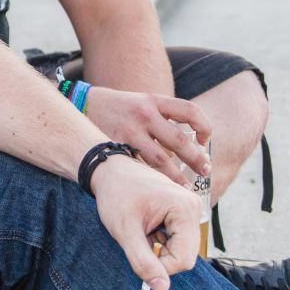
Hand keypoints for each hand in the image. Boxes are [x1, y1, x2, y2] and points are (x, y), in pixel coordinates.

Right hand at [81, 87, 211, 186]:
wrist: (84, 104)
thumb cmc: (121, 108)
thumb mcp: (143, 102)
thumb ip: (163, 118)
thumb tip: (188, 146)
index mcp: (154, 101)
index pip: (189, 110)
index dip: (204, 126)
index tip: (204, 141)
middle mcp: (144, 114)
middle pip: (179, 140)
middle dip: (196, 159)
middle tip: (205, 170)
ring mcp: (129, 132)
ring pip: (161, 160)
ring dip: (177, 177)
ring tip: (186, 188)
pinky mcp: (117, 147)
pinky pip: (140, 167)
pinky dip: (152, 178)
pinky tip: (159, 187)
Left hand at [89, 155, 202, 289]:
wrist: (109, 170)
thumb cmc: (116, 195)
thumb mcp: (125, 231)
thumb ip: (143, 261)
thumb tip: (162, 288)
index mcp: (185, 209)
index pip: (184, 260)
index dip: (160, 267)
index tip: (137, 253)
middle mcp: (193, 208)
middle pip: (184, 256)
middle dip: (159, 256)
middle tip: (137, 239)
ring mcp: (189, 209)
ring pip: (179, 249)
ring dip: (157, 248)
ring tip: (140, 230)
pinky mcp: (182, 212)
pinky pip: (176, 240)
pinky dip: (158, 240)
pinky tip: (145, 226)